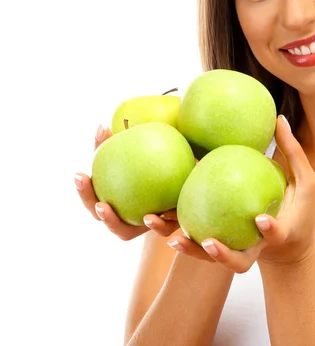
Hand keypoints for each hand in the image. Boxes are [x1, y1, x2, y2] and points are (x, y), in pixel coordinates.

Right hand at [75, 124, 179, 240]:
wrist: (191, 180)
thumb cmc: (161, 162)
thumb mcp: (145, 151)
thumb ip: (123, 142)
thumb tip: (102, 126)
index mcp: (116, 201)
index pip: (94, 198)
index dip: (84, 190)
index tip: (79, 174)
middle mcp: (127, 218)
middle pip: (107, 221)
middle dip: (100, 214)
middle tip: (100, 203)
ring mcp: (144, 226)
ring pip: (127, 232)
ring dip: (119, 224)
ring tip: (116, 212)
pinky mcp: (168, 228)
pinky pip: (162, 229)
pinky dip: (157, 225)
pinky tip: (153, 216)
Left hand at [167, 115, 314, 271]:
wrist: (290, 243)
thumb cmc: (299, 208)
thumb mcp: (304, 181)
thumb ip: (292, 152)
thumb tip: (279, 117)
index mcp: (279, 234)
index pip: (275, 234)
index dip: (270, 229)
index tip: (260, 219)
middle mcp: (256, 248)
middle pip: (238, 260)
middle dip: (222, 255)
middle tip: (207, 241)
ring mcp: (237, 252)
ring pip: (211, 259)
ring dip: (190, 251)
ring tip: (171, 237)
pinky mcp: (221, 248)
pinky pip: (199, 244)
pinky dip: (178, 235)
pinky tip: (154, 218)